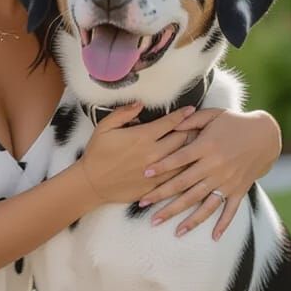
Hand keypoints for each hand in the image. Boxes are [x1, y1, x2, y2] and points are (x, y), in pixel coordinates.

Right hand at [79, 101, 196, 206]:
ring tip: (199, 145)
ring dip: (192, 150)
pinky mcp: (155, 186)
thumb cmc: (97, 154)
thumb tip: (140, 103)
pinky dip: (184, 169)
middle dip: (192, 131)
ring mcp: (156, 171)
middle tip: (198, 127)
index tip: (191, 110)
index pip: (170, 122)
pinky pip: (176, 177)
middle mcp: (153, 153)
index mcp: (143, 136)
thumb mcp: (104, 127)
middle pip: (182, 139)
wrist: (91, 184)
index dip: (182, 115)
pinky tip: (189, 166)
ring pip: (183, 159)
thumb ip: (123, 113)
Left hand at [138, 109, 281, 238]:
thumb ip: (191, 120)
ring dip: (187, 219)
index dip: (162, 166)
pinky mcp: (238, 190)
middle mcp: (215, 167)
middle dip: (162, 196)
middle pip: (184, 185)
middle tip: (142, 205)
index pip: (179, 159)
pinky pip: (230, 210)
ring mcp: (227, 181)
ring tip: (172, 230)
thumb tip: (170, 124)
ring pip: (203, 204)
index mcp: (207, 147)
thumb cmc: (234, 122)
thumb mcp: (213, 114)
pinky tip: (214, 237)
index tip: (144, 174)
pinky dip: (223, 224)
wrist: (266, 135)